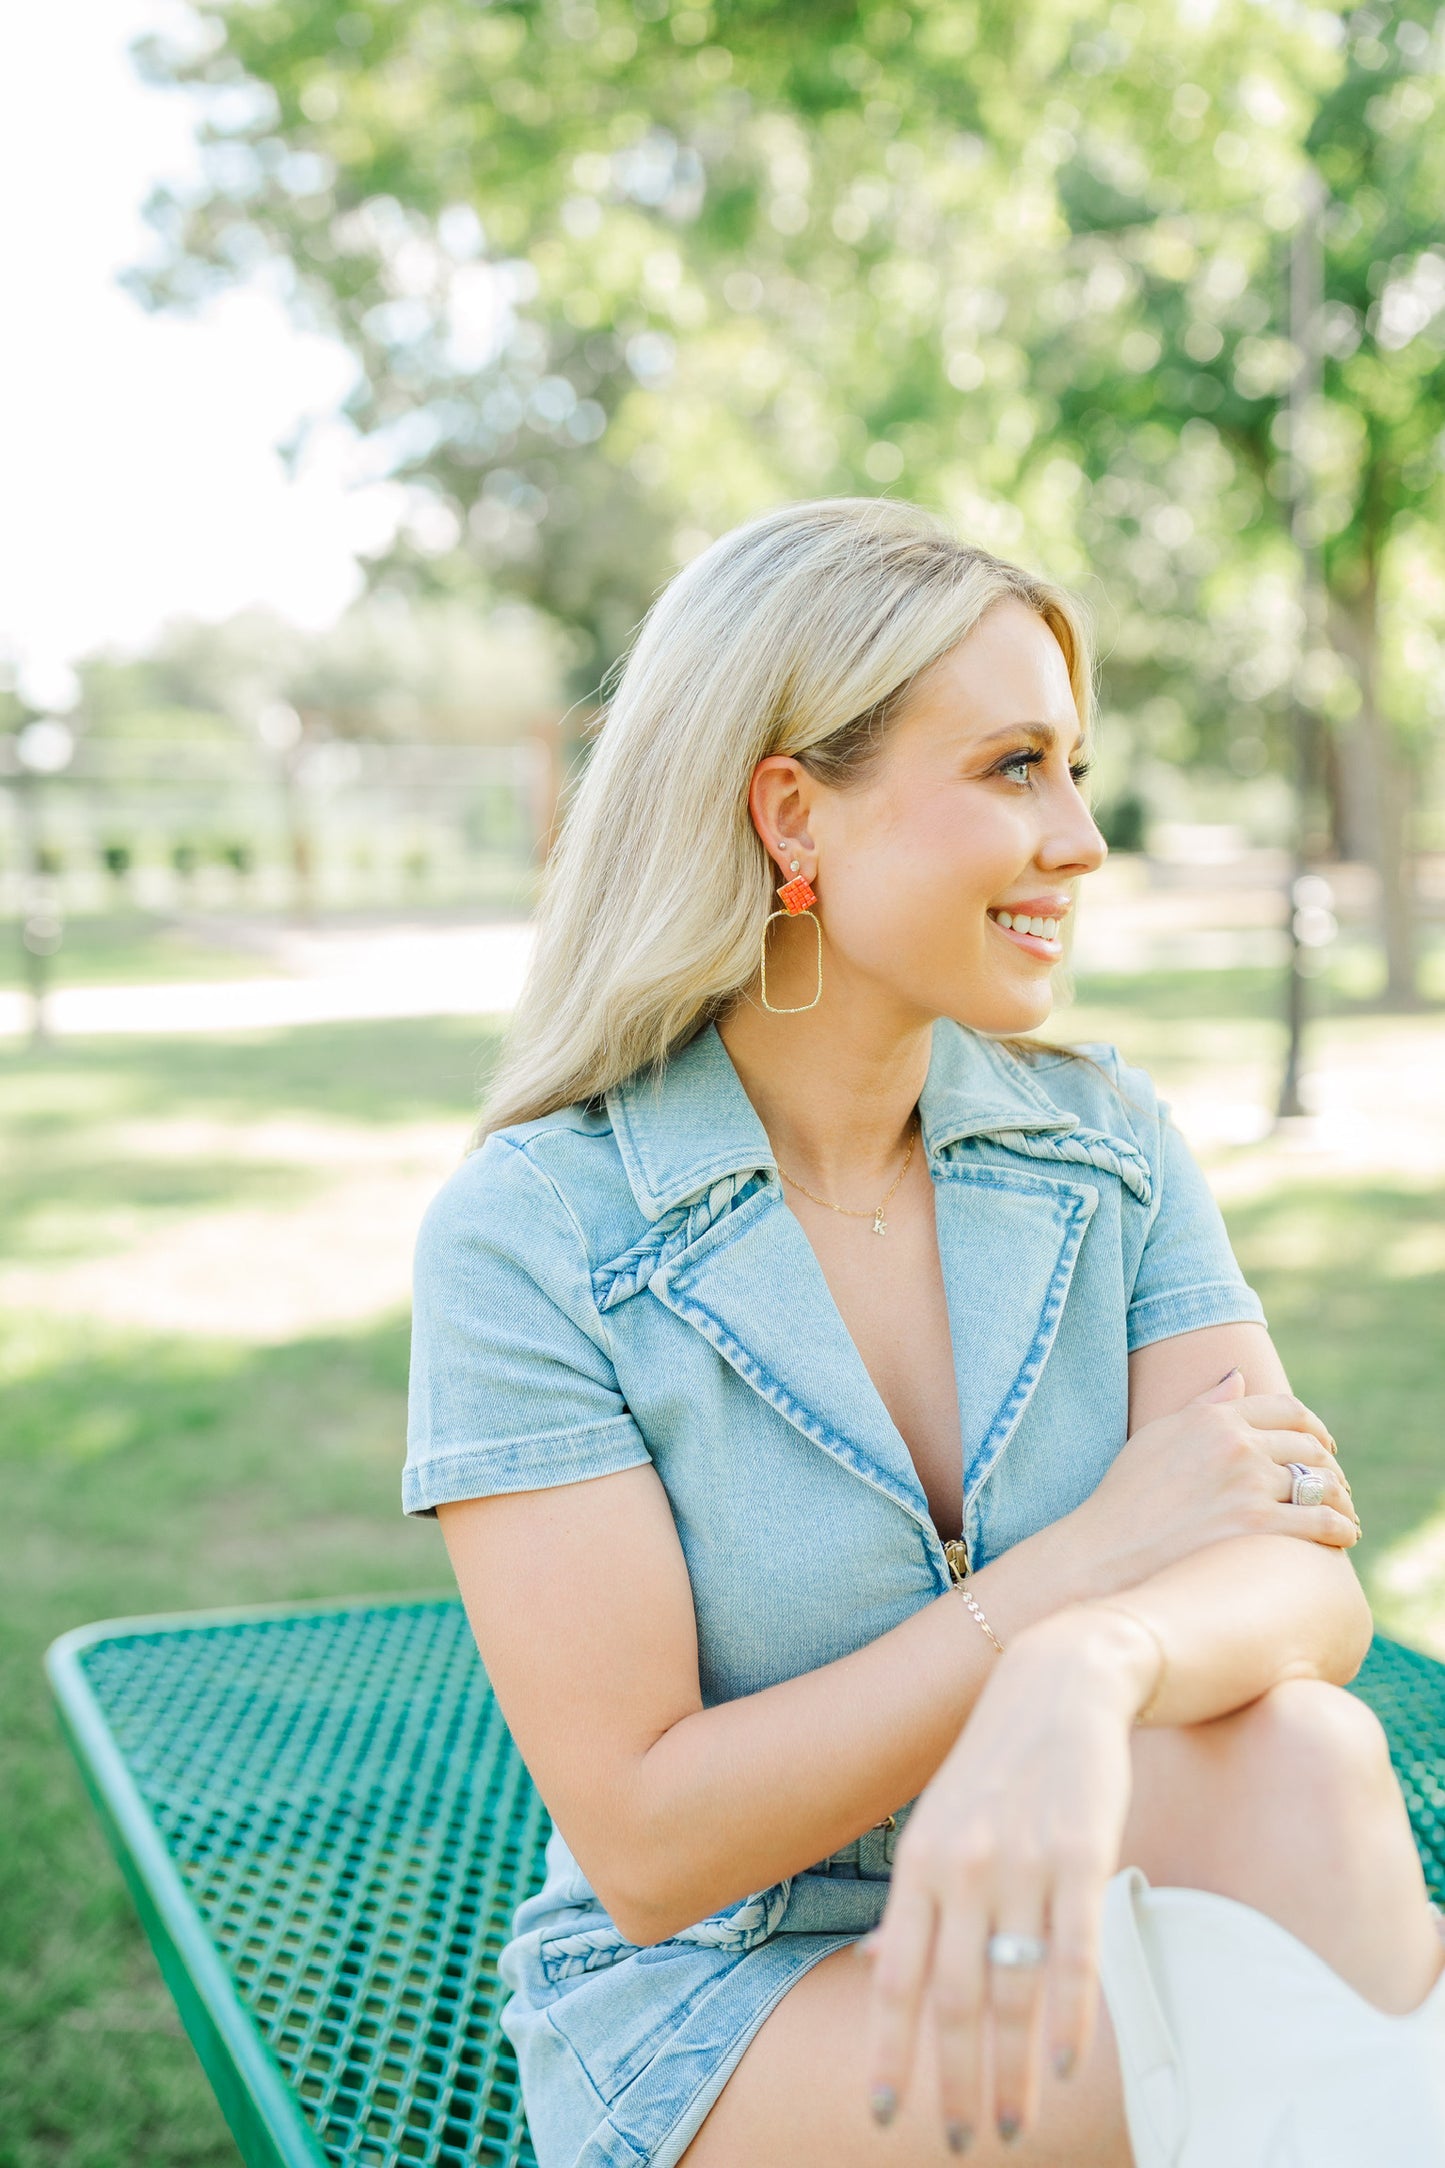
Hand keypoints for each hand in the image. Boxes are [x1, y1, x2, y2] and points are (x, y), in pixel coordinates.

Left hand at [862, 1609, 1153, 2150]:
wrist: (1061, 1679)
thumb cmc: (996, 1763)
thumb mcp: (937, 1824)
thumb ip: (912, 1901)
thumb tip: (877, 1970)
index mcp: (919, 1864)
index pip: (896, 1980)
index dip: (889, 2053)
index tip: (882, 2116)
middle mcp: (962, 1868)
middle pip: (953, 2000)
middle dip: (952, 2082)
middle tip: (958, 2143)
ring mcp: (1022, 1862)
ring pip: (1012, 1990)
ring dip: (1009, 2072)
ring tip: (1008, 2126)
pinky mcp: (1082, 1856)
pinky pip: (1073, 1955)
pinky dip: (1068, 2020)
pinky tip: (1061, 2068)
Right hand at [1062, 1368, 1358, 1595]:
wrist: (1106, 1551)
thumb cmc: (1125, 1496)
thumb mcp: (1158, 1436)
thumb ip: (1204, 1405)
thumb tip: (1237, 1377)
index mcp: (1214, 1418)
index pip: (1287, 1409)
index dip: (1314, 1426)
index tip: (1323, 1445)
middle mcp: (1236, 1445)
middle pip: (1310, 1446)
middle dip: (1331, 1466)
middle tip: (1338, 1487)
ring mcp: (1248, 1485)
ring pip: (1322, 1483)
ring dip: (1342, 1499)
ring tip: (1346, 1515)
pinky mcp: (1257, 1527)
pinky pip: (1321, 1522)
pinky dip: (1341, 1528)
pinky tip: (1343, 1537)